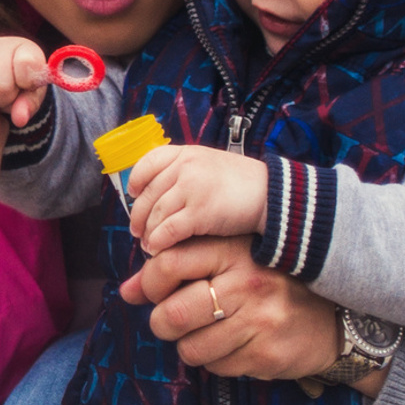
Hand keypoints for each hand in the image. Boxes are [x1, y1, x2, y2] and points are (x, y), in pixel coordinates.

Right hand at [0, 36, 49, 127]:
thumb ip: (29, 105)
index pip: (26, 64)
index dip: (26, 82)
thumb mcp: (30, 96)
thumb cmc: (17, 86)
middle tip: (3, 97)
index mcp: (23, 49)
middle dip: (3, 100)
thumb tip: (20, 118)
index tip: (24, 86)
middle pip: (0, 87)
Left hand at [126, 237, 358, 384]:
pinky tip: (231, 345)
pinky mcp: (265, 355)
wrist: (334, 318)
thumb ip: (180, 267)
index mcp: (235, 250)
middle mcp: (247, 283)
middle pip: (173, 313)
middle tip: (171, 320)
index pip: (169, 263)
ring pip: (190, 348)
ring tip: (204, 334)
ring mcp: (258, 322)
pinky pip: (215, 367)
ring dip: (187, 346)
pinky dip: (213, 361)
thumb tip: (126, 290)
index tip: (150, 290)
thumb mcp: (232, 260)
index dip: (148, 282)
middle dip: (162, 323)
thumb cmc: (271, 283)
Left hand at [127, 145, 268, 253]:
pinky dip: (159, 243)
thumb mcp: (211, 165)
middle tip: (136, 231)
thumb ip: (186, 171)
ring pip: (155, 215)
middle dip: (138, 216)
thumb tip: (158, 191)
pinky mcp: (200, 212)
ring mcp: (192, 188)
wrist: (272, 196)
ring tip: (148, 245)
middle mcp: (186, 166)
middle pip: (148, 193)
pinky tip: (157, 251)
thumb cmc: (244, 184)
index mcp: (187, 152)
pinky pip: (168, 230)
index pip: (148, 161)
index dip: (136, 180)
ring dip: (148, 233)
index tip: (133, 196)